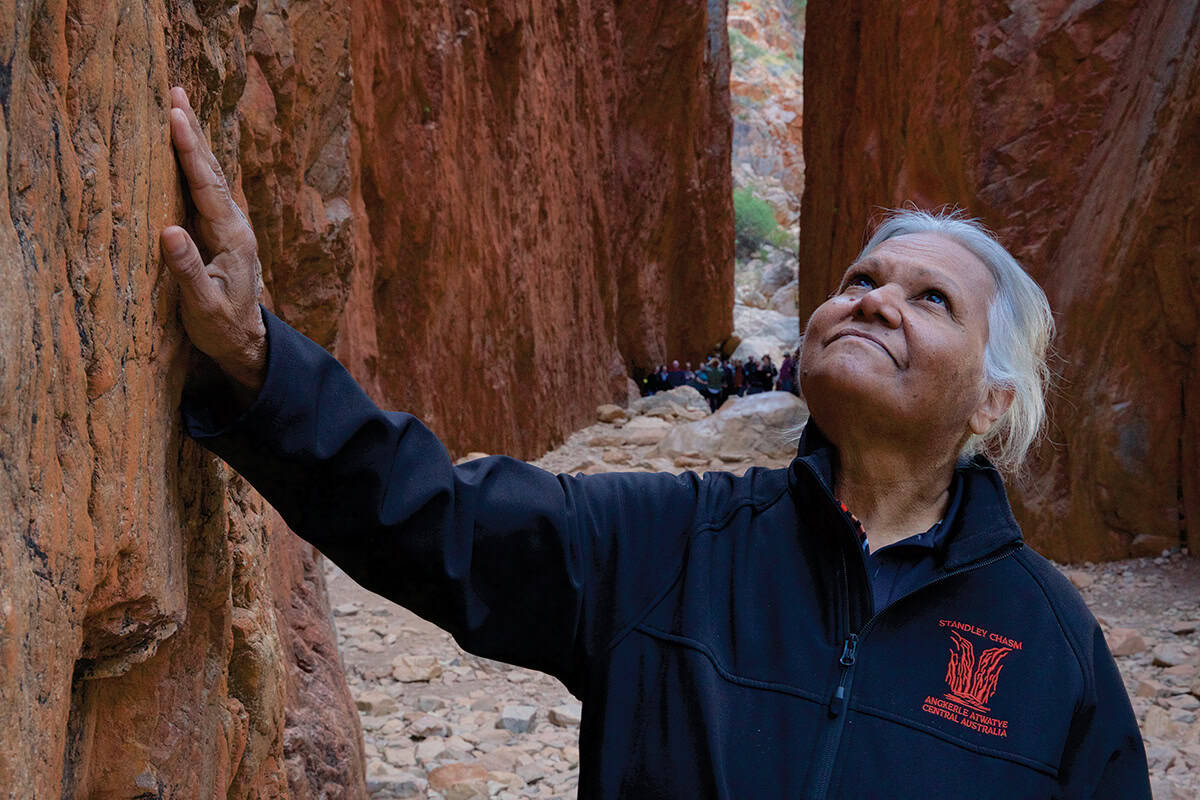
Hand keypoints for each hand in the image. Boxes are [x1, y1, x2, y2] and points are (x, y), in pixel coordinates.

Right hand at [161, 86, 265, 392]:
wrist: (246, 341)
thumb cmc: (223, 326)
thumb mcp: (204, 305)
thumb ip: (188, 269)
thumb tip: (169, 230)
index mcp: (232, 237)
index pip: (208, 186)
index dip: (189, 150)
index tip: (174, 116)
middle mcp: (234, 224)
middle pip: (211, 170)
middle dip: (192, 131)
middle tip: (174, 91)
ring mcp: (229, 226)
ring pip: (210, 176)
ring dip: (194, 141)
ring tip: (177, 106)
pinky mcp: (220, 231)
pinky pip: (205, 189)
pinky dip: (193, 163)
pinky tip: (183, 147)